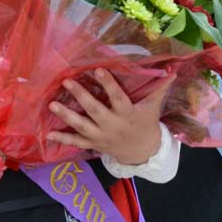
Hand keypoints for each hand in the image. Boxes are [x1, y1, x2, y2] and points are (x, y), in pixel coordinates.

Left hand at [47, 69, 173, 164]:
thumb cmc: (146, 124)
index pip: (117, 97)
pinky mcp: (93, 144)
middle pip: (95, 110)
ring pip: (82, 126)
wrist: (141, 152)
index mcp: (127, 114)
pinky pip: (77, 142)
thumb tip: (172, 70)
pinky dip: (63, 139)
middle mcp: (112, 125)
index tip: (99, 69)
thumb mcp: (153, 107)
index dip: (108, 84)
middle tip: (67, 82)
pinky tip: (48, 134)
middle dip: (81, 96)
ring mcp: (101, 136)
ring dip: (66, 116)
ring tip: (52, 105)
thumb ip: (159, 88)